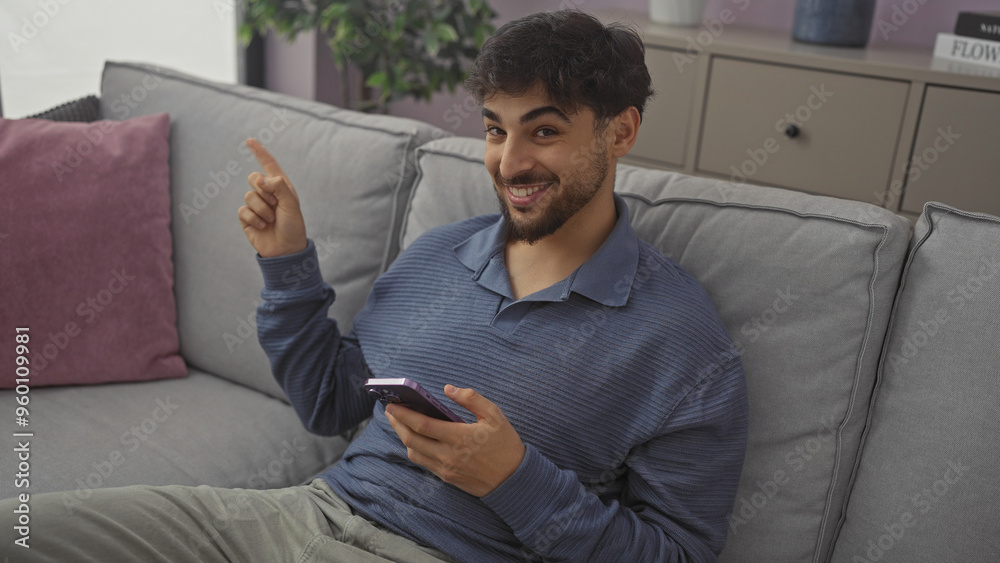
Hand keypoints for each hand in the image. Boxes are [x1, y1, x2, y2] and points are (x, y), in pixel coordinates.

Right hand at [238, 138, 307, 257]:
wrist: (286, 249)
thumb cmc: (293, 226)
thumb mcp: (291, 204)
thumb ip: (278, 186)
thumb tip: (260, 178)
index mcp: (280, 187)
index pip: (268, 165)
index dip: (259, 152)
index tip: (249, 140)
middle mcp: (267, 193)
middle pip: (254, 177)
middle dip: (263, 191)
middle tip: (275, 205)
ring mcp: (256, 205)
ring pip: (248, 195)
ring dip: (262, 209)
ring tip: (271, 220)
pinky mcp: (247, 218)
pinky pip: (243, 210)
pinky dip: (254, 218)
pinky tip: (263, 226)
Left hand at [385, 385, 525, 497]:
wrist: (514, 480)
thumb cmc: (505, 444)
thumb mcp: (495, 415)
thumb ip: (471, 399)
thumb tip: (448, 389)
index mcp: (460, 437)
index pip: (422, 425)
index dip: (404, 414)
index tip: (392, 404)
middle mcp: (449, 455)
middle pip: (412, 439)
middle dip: (397, 424)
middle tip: (390, 411)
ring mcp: (446, 468)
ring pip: (414, 452)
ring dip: (403, 437)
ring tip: (400, 422)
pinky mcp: (447, 478)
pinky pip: (424, 463)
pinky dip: (415, 448)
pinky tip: (415, 438)